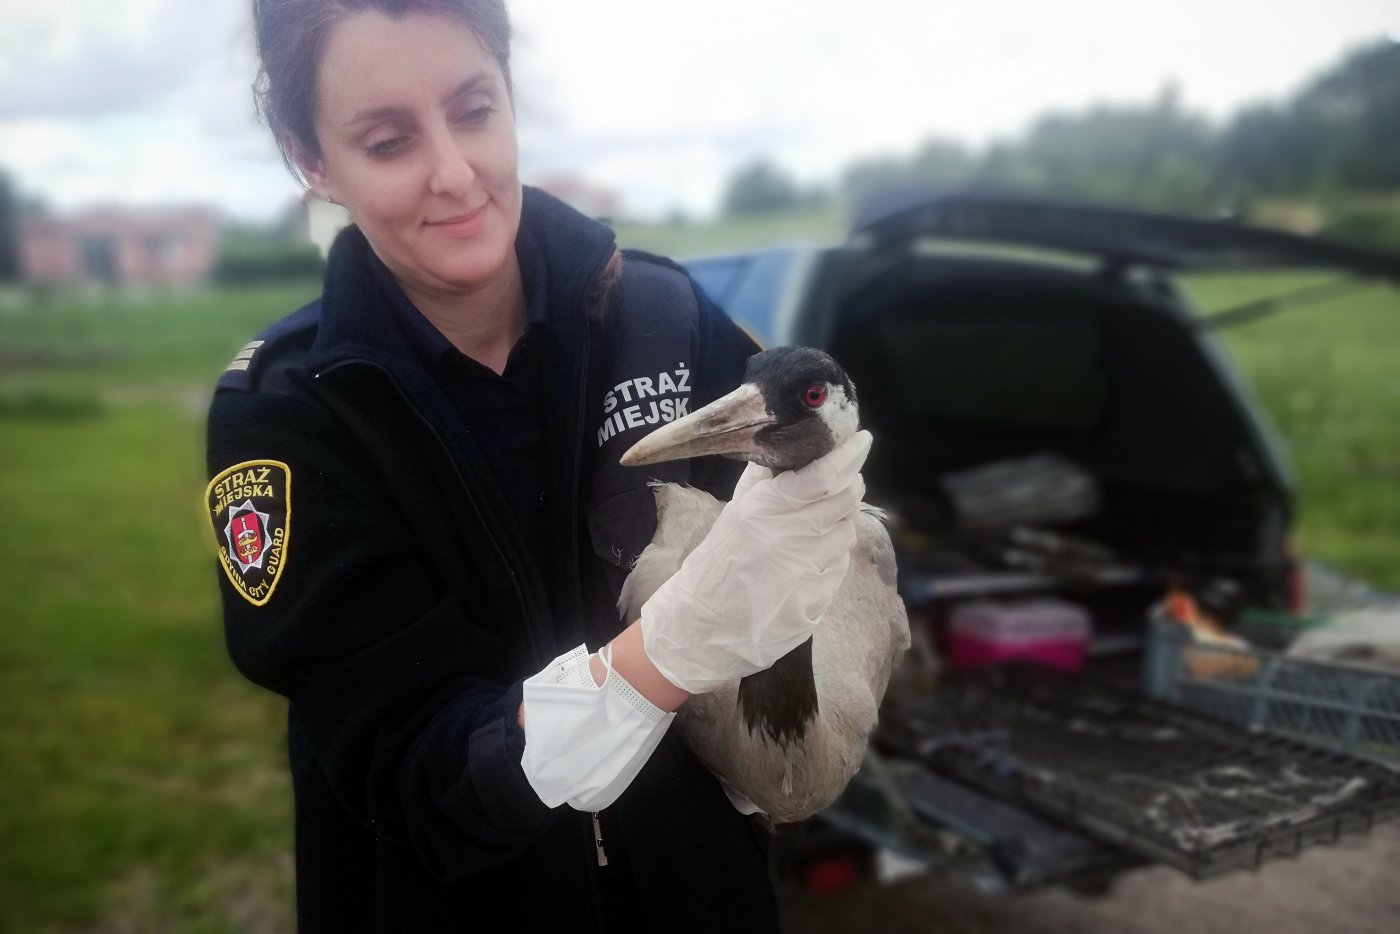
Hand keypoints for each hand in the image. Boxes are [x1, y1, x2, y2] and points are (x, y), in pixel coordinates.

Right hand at [639, 430, 870, 692]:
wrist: (700, 629)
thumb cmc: (714, 566)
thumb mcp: (731, 514)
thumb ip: (761, 481)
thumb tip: (786, 448)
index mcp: (763, 511)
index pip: (823, 477)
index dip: (849, 456)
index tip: (862, 441)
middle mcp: (788, 540)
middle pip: (844, 501)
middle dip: (850, 485)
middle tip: (845, 479)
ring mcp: (805, 574)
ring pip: (846, 533)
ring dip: (841, 520)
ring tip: (820, 522)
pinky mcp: (816, 603)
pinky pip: (838, 567)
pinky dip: (833, 554)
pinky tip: (812, 556)